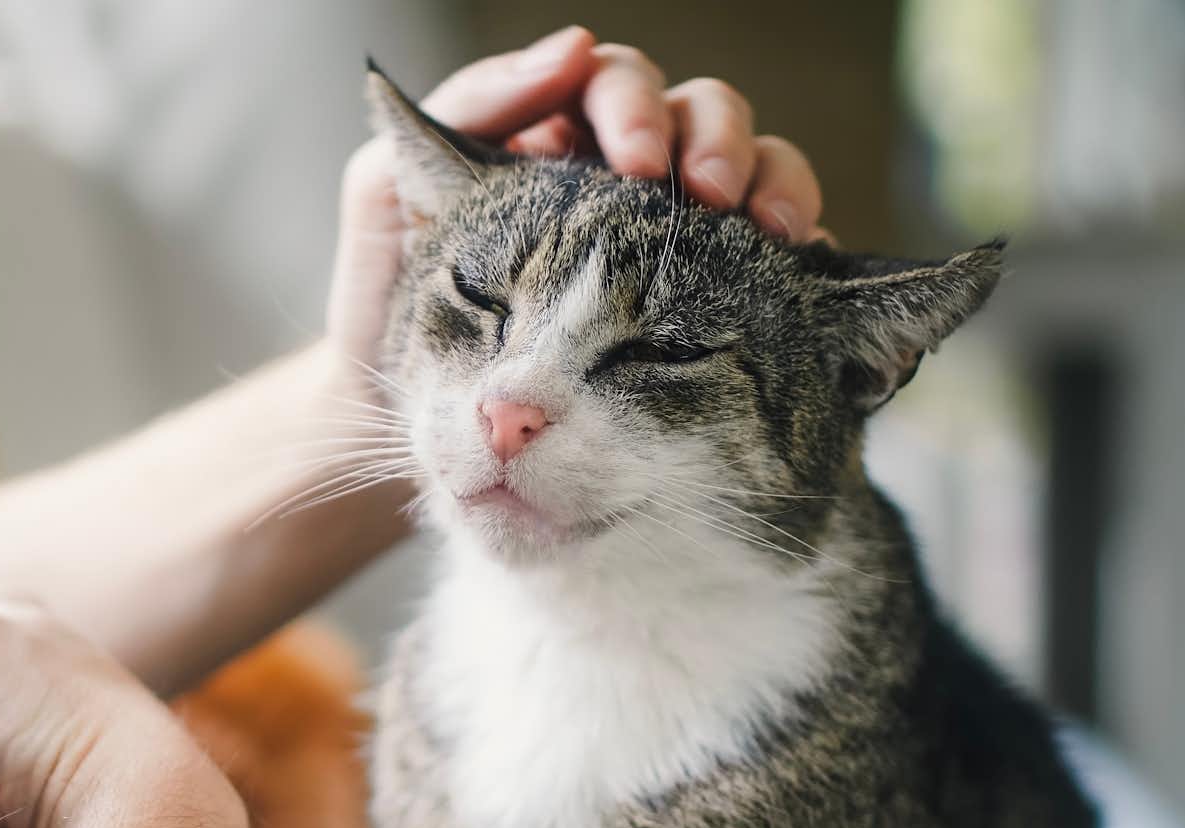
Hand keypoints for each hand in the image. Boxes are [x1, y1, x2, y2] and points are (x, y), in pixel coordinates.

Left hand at [326, 26, 831, 370]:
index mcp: (553, 142)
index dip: (634, 104)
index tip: (637, 158)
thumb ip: (464, 111)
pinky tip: (796, 268)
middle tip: (708, 195)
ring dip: (771, 182)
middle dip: (714, 140)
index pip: (613, 85)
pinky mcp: (709, 300)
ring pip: (754, 169)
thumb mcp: (387, 198)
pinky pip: (775, 256)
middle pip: (700, 115)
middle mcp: (620, 180)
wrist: (393, 422)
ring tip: (770, 228)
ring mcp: (671, 239)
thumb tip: (571, 48)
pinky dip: (800, 249)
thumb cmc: (385, 305)